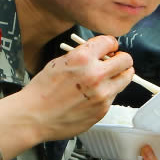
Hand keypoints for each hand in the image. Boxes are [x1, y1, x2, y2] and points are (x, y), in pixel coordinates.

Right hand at [0, 36, 135, 151]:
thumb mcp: (58, 62)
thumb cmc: (42, 90)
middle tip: (115, 63)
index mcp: (82, 58)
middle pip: (126, 61)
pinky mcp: (102, 110)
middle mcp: (96, 75)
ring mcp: (102, 95)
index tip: (109, 49)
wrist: (34, 117)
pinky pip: (113, 96)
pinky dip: (107, 94)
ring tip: (105, 80)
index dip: (110, 45)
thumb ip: (82, 56)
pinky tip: (91, 96)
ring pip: (125, 79)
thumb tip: (100, 53)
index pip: (111, 42)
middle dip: (121, 59)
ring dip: (118, 76)